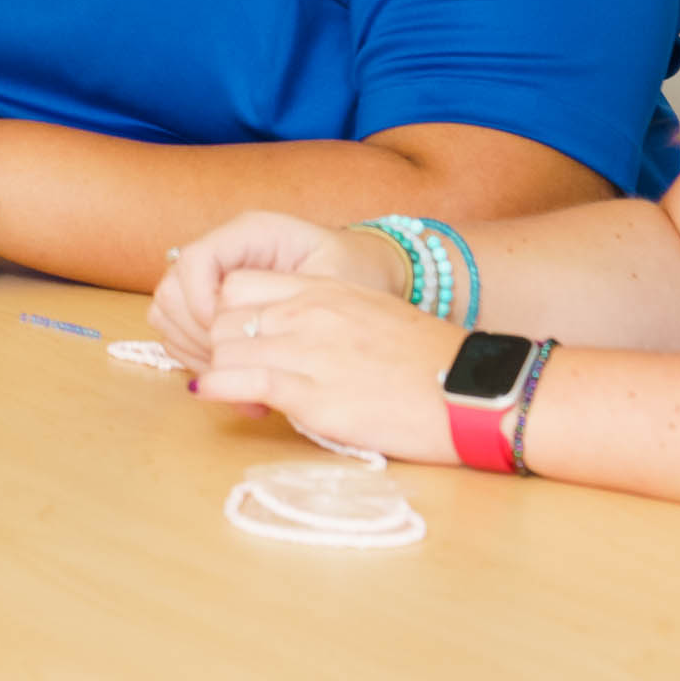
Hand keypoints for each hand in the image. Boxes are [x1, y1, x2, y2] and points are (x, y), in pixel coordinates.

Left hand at [158, 210, 462, 457]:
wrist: (472, 391)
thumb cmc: (430, 362)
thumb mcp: (371, 316)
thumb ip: (325, 317)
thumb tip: (290, 339)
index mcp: (323, 288)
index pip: (238, 285)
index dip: (224, 314)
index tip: (229, 339)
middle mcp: (308, 312)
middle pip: (223, 317)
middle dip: (214, 346)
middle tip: (224, 372)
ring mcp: (308, 351)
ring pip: (224, 348)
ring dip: (216, 371)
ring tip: (228, 392)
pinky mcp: (313, 394)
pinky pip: (241, 381)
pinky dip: (216, 388)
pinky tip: (207, 395)